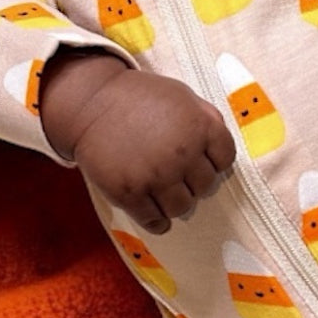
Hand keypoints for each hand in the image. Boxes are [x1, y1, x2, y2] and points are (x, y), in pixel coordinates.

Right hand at [41, 52, 235, 234]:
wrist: (91, 103)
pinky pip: (154, 221)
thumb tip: (220, 147)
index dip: (214, 161)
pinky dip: (157, 221)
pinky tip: (153, 212)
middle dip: (193, 181)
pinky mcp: (129, 193)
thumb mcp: (182, 96)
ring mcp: (155, 175)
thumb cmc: (138, 97)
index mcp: (199, 127)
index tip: (200, 161)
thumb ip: (206, 118)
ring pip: (182, 208)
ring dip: (176, 202)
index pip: (225, 160)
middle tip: (177, 175)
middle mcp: (182, 154)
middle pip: (205, 187)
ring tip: (164, 192)